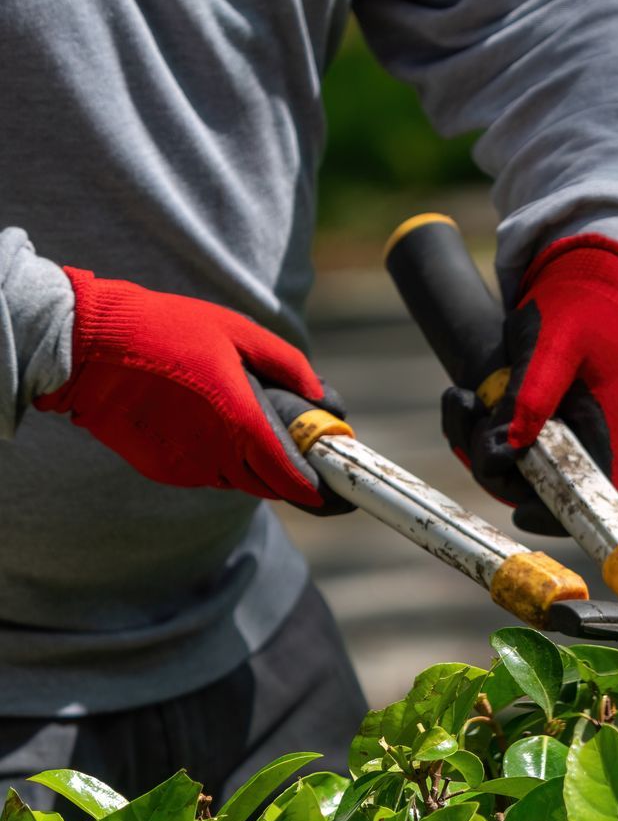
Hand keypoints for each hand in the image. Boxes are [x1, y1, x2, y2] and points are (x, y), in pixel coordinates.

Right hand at [31, 267, 346, 511]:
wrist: (85, 344)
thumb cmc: (164, 330)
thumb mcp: (237, 332)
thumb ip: (286, 365)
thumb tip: (320, 394)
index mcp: (240, 424)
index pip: (289, 480)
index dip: (315, 490)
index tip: (329, 487)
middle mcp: (215, 455)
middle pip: (267, 486)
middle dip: (287, 475)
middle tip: (296, 451)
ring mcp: (185, 466)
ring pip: (236, 481)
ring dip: (250, 465)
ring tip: (246, 425)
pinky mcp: (160, 468)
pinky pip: (203, 473)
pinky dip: (216, 459)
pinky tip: (205, 425)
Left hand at [442, 234, 617, 535]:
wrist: (584, 283)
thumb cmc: (580, 308)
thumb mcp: (555, 342)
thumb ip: (532, 393)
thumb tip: (504, 449)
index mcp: (608, 429)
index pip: (594, 496)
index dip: (558, 515)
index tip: (518, 511)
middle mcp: (587, 442)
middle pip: (539, 489)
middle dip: (492, 463)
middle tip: (466, 411)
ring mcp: (561, 436)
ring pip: (512, 470)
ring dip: (474, 442)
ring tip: (458, 397)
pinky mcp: (538, 426)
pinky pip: (501, 448)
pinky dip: (473, 429)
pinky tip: (462, 399)